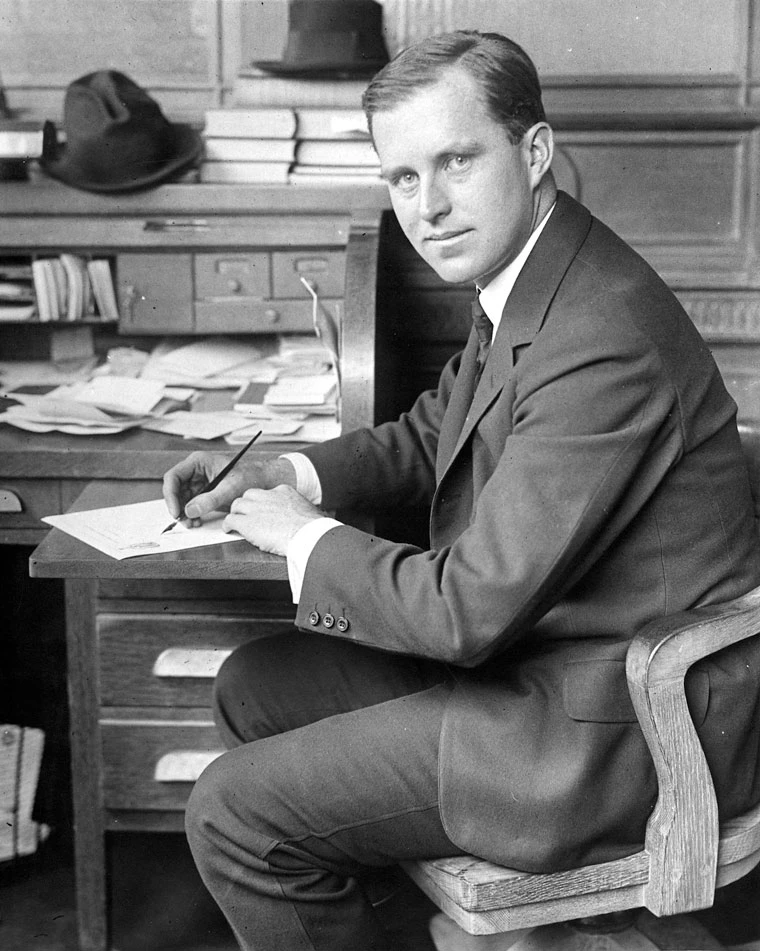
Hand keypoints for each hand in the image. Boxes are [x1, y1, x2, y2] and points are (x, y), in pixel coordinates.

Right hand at [162, 452, 296, 525]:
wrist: (262, 481)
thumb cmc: (249, 477)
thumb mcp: (230, 489)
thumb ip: (210, 500)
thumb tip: (190, 510)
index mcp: (198, 462)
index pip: (173, 477)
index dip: (171, 495)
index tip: (176, 511)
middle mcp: (195, 471)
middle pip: (175, 490)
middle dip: (178, 507)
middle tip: (184, 521)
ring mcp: (198, 482)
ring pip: (181, 499)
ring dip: (184, 513)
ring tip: (193, 524)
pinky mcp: (203, 493)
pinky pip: (190, 505)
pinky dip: (191, 515)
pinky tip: (196, 522)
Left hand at [223, 484, 322, 555]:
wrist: (309, 535)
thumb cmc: (312, 529)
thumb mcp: (308, 512)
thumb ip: (298, 511)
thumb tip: (303, 519)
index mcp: (284, 492)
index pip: (267, 493)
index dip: (262, 503)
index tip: (262, 510)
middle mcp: (268, 496)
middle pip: (249, 495)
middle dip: (246, 505)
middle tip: (246, 514)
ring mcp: (256, 508)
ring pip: (237, 505)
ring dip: (236, 513)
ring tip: (236, 522)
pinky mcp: (247, 523)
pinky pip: (231, 520)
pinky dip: (228, 525)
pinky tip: (229, 530)